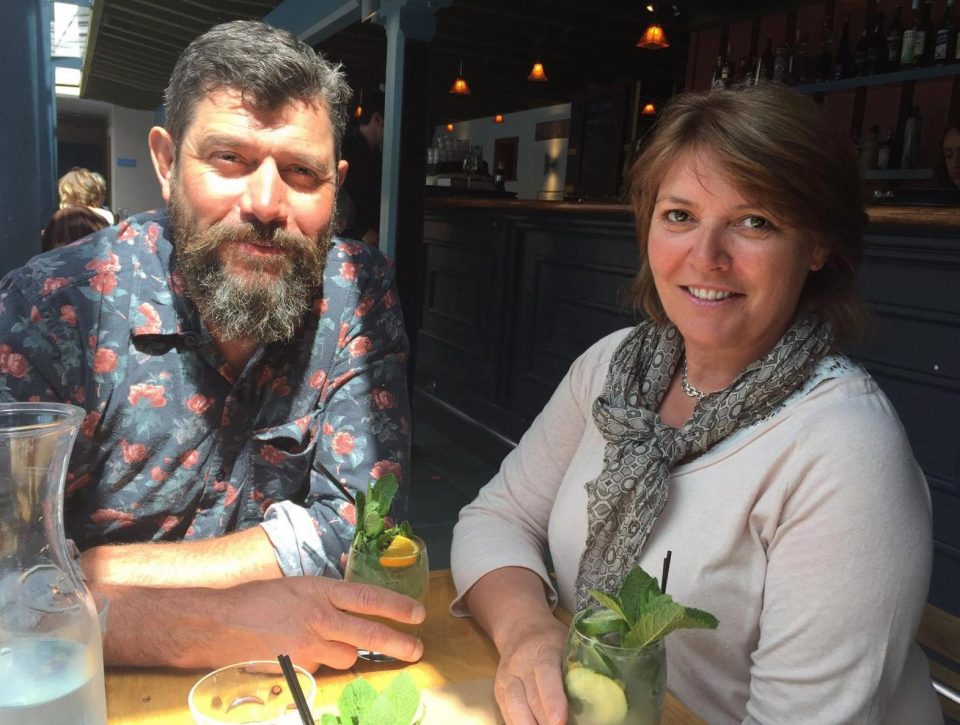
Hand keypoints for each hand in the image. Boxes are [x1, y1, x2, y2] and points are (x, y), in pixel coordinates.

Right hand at [216, 576, 425, 669]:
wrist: (218, 622)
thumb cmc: (257, 600)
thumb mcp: (298, 588)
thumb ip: (326, 599)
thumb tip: (352, 610)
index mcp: (321, 591)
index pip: (368, 598)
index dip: (397, 607)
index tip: (418, 614)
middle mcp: (320, 617)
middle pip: (368, 634)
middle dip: (398, 644)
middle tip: (417, 650)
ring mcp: (309, 645)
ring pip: (347, 657)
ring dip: (349, 654)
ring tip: (336, 646)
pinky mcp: (298, 667)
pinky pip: (321, 668)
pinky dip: (320, 664)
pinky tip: (302, 654)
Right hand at [492, 616, 568, 724]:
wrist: (520, 628)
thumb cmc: (552, 640)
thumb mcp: (568, 645)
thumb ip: (577, 670)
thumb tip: (595, 703)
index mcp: (543, 649)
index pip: (546, 674)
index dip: (553, 700)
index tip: (560, 722)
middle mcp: (521, 663)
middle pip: (531, 697)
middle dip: (545, 722)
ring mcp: (507, 677)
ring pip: (515, 707)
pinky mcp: (499, 689)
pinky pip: (507, 712)